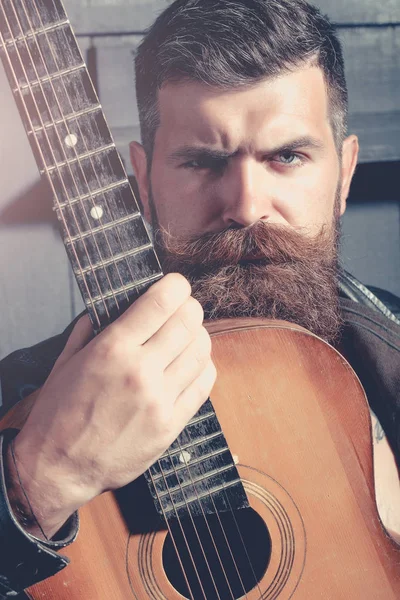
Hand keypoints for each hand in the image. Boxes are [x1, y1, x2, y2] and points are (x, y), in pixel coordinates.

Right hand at [7, 274, 215, 537]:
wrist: (59, 468)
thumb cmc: (58, 413)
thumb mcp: (65, 363)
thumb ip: (87, 331)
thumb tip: (106, 309)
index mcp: (112, 349)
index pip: (161, 302)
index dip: (176, 286)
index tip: (176, 285)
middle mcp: (141, 370)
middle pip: (188, 322)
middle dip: (191, 308)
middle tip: (185, 309)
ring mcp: (159, 400)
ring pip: (201, 351)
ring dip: (199, 336)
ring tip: (189, 337)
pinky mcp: (170, 426)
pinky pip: (203, 385)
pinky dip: (204, 367)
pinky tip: (193, 365)